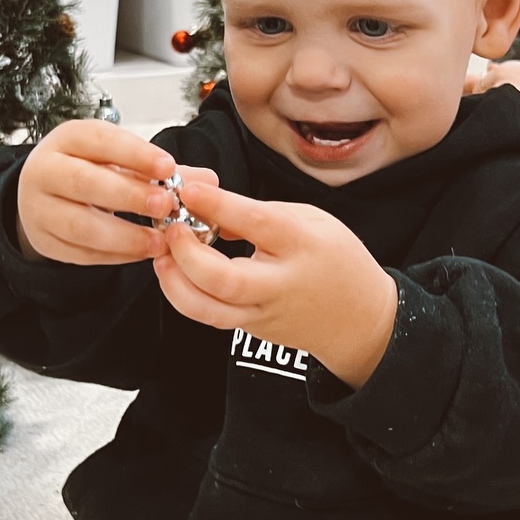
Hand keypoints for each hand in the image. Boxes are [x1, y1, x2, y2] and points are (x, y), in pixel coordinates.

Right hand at [15, 119, 218, 265]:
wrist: (43, 194)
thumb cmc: (91, 170)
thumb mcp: (121, 160)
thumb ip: (163, 170)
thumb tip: (209, 181)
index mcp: (69, 139)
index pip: (101, 141)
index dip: (135, 154)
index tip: (167, 167)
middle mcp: (46, 169)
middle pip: (85, 182)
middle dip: (129, 195)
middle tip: (166, 206)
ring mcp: (39, 208)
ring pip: (80, 224)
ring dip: (124, 235)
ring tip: (160, 241)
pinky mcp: (44, 241)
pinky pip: (80, 252)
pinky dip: (114, 255)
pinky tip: (141, 253)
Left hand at [151, 183, 397, 389]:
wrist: (357, 320)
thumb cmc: (336, 262)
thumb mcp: (312, 220)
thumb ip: (261, 213)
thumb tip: (212, 209)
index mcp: (302, 245)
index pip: (256, 223)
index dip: (218, 206)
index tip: (190, 190)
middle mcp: (280, 284)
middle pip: (223, 280)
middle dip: (187, 254)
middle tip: (171, 228)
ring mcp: (263, 313)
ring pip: (207, 309)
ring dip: (175, 282)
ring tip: (162, 255)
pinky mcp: (250, 330)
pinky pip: (209, 316)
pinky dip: (185, 295)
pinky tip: (175, 272)